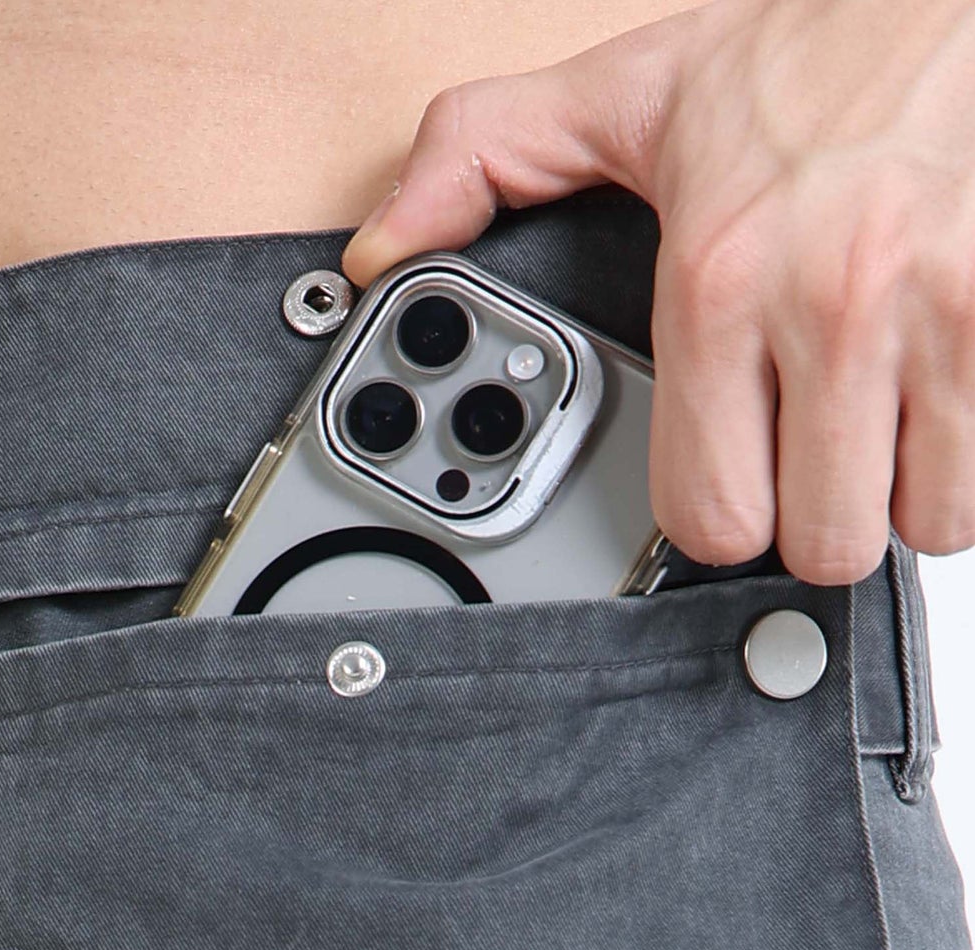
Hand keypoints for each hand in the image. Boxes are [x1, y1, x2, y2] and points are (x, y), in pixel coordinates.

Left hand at [341, 0, 974, 583]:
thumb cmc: (809, 51)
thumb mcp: (627, 96)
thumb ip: (484, 161)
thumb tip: (388, 244)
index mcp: (716, 280)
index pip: (708, 515)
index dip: (716, 519)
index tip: (731, 485)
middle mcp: (830, 304)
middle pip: (821, 542)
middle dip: (812, 520)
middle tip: (809, 464)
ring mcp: (940, 312)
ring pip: (921, 522)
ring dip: (898, 497)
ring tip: (879, 432)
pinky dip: (965, 459)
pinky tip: (938, 410)